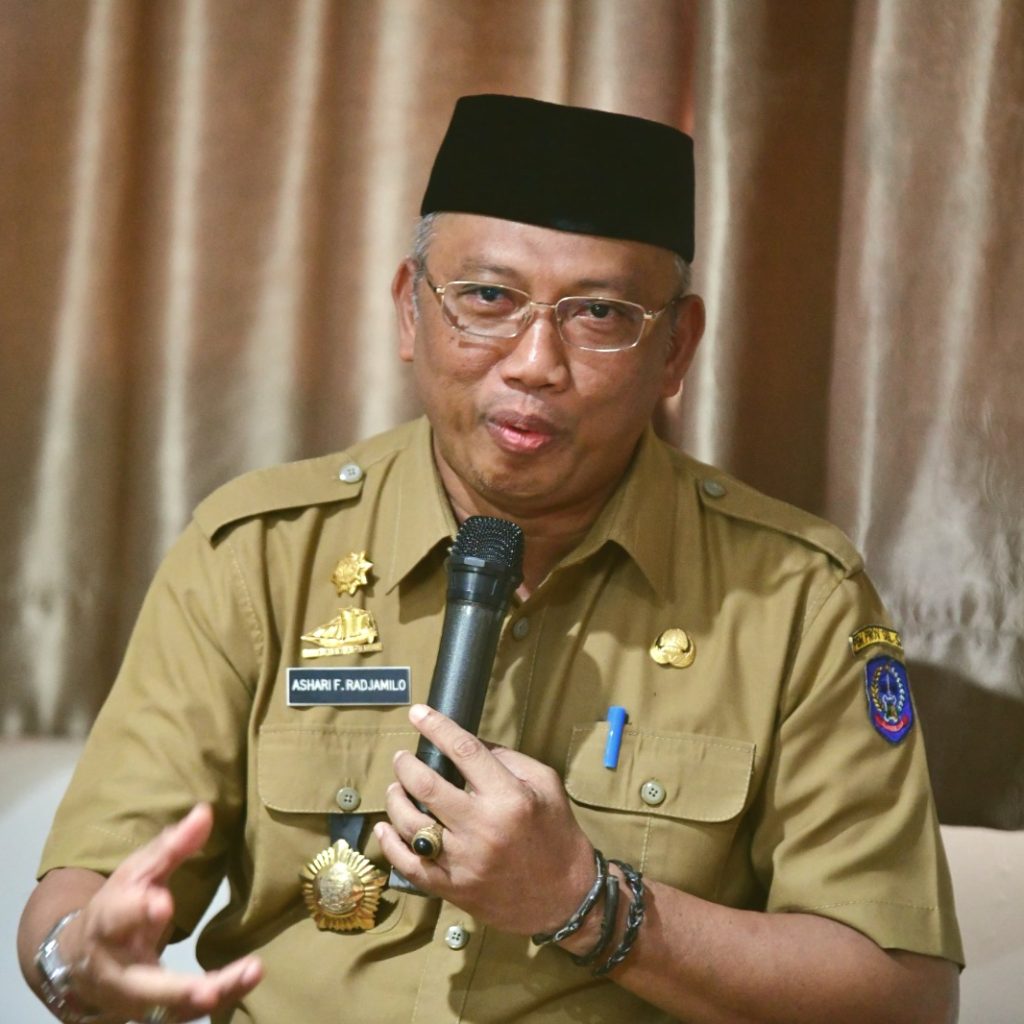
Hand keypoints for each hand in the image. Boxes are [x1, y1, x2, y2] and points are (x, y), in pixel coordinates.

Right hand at [60, 804, 261, 1021]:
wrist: (81, 959)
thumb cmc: (119, 904)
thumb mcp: (138, 871)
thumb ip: (172, 846)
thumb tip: (205, 812)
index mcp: (109, 922)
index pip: (118, 917)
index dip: (138, 911)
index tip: (163, 904)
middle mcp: (117, 969)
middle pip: (143, 986)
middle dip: (176, 989)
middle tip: (207, 989)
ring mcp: (133, 999)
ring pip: (168, 1008)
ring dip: (208, 996)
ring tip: (249, 974)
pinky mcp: (151, 1013)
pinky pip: (183, 1014)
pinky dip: (214, 1001)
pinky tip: (245, 983)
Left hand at [375, 704, 595, 936]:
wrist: (565, 898)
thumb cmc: (556, 834)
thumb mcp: (546, 785)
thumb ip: (508, 759)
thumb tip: (469, 743)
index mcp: (508, 798)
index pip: (464, 751)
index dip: (437, 727)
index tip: (418, 713)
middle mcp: (482, 828)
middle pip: (427, 786)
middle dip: (406, 765)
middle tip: (402, 758)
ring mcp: (463, 862)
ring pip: (411, 824)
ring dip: (395, 800)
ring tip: (396, 788)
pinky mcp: (452, 889)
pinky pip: (410, 865)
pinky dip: (390, 844)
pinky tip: (385, 827)